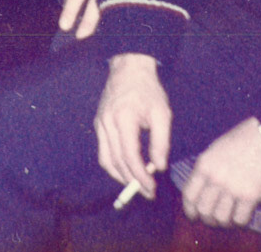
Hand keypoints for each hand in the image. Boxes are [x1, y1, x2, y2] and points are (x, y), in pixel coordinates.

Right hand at [94, 53, 170, 198]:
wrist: (128, 68)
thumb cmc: (148, 90)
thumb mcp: (162, 114)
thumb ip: (161, 142)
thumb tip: (159, 167)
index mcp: (123, 119)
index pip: (129, 156)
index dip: (140, 175)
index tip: (152, 188)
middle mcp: (106, 123)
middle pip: (116, 161)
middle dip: (132, 181)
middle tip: (148, 192)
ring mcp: (99, 124)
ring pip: (105, 159)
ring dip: (120, 176)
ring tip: (137, 185)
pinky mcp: (98, 124)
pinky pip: (103, 151)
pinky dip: (113, 165)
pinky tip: (126, 170)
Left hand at [182, 118, 260, 228]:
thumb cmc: (242, 140)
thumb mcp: (215, 150)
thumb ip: (207, 169)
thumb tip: (202, 191)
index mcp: (204, 165)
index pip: (189, 195)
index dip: (190, 210)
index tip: (194, 216)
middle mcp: (216, 178)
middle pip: (204, 210)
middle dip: (208, 219)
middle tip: (214, 221)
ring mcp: (233, 187)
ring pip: (221, 218)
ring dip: (224, 223)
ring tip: (229, 220)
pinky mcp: (251, 195)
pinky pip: (240, 219)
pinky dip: (240, 222)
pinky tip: (242, 217)